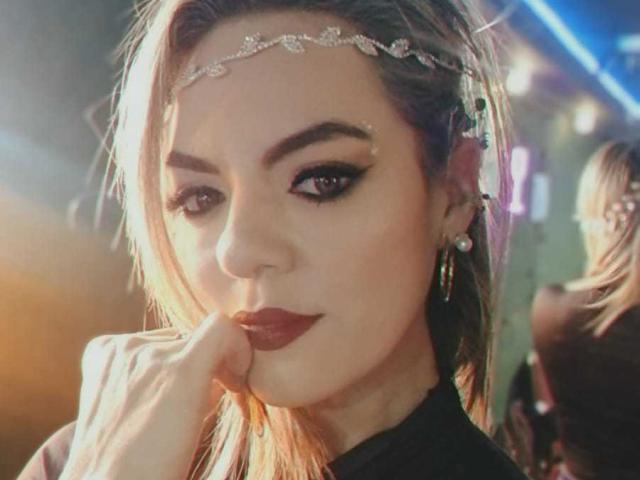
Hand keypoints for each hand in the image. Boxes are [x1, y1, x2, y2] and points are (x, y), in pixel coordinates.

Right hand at [60, 313, 252, 479]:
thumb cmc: (127, 463)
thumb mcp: (132, 413)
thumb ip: (160, 385)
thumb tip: (212, 379)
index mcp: (105, 352)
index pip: (163, 341)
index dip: (184, 365)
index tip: (192, 395)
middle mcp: (126, 346)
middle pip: (185, 340)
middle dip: (201, 370)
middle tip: (205, 409)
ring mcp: (152, 354)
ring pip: (206, 341)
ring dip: (218, 371)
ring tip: (213, 411)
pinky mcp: (181, 368)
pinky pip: (224, 331)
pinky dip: (240, 350)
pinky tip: (238, 385)